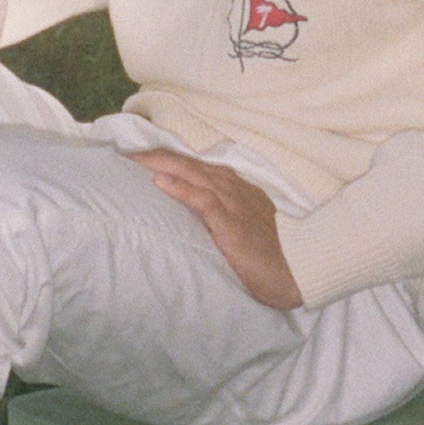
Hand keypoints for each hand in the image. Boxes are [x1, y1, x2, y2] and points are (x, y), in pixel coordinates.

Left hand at [125, 149, 302, 311]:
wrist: (298, 271)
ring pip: (193, 174)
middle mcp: (232, 189)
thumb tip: (188, 218)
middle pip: (188, 163)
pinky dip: (182, 188)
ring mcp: (233, 204)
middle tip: (125, 153)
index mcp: (233, 189)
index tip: (138, 156)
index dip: (167, 159)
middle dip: (156, 156)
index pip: (194, 166)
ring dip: (161, 164)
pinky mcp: (233, 224)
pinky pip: (204, 201)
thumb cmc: (269, 255)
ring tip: (134, 159)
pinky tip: (160, 181)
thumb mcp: (240, 229)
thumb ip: (218, 218)